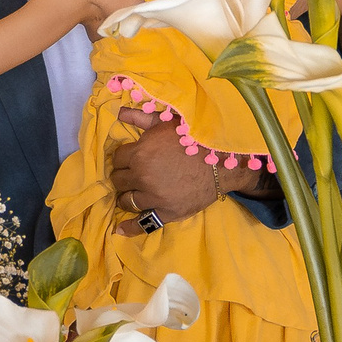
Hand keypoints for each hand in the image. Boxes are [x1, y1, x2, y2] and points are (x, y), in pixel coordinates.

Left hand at [107, 110, 223, 234]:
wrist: (223, 162)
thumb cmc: (195, 138)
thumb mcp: (167, 122)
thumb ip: (142, 117)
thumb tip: (120, 112)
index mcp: (140, 153)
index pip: (118, 158)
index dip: (125, 157)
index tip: (131, 157)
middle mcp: (142, 177)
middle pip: (119, 179)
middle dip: (124, 175)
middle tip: (132, 174)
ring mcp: (153, 197)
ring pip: (126, 199)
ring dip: (127, 195)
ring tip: (132, 192)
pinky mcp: (166, 212)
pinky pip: (143, 223)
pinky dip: (130, 227)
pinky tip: (120, 229)